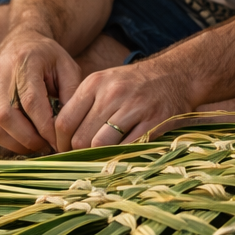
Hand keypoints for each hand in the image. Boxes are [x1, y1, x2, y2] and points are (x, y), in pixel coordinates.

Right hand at [0, 30, 82, 154]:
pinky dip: (8, 141)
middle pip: (7, 116)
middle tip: (49, 147)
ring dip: (17, 144)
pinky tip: (26, 142)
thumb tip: (68, 126)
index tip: (59, 141)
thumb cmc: (49, 58)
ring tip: (39, 146)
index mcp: (25, 62)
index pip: (30, 101)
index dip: (44, 126)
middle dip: (30, 139)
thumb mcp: (68, 67)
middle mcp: (1, 74)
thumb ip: (70, 93)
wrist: (22, 43)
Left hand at [56, 57, 198, 150]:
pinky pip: (127, 147)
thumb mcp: (104, 82)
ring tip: (99, 159)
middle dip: (78, 153)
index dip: (60, 143)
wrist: (174, 74)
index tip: (64, 151)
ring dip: (97, 157)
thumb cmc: (133, 83)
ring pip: (100, 144)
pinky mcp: (154, 120)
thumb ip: (83, 105)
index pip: (64, 121)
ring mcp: (134, 107)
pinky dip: (120, 157)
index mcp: (94, 83)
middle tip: (82, 159)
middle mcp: (112, 93)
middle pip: (80, 137)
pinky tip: (119, 157)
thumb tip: (60, 137)